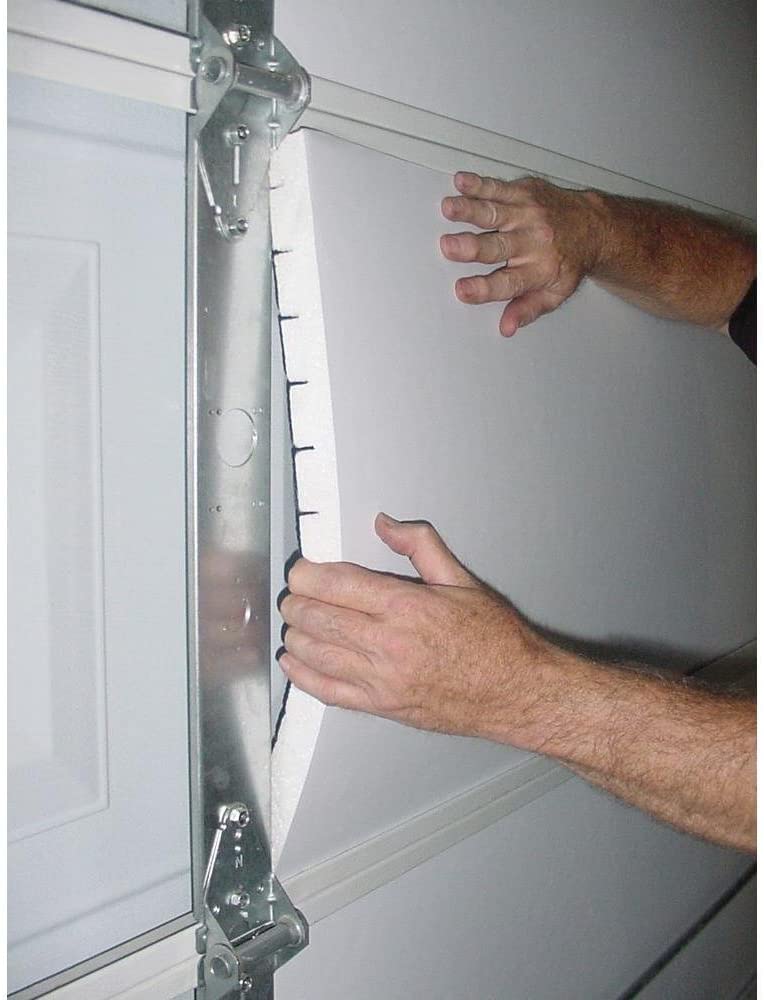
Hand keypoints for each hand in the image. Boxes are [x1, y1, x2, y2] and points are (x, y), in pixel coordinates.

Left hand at [279, 513, 552, 745]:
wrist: (516, 691)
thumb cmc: (493, 639)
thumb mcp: (461, 580)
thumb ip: (420, 545)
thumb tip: (385, 523)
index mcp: (406, 606)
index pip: (337, 584)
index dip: (308, 574)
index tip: (301, 569)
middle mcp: (388, 644)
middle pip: (319, 618)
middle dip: (297, 602)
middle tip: (294, 594)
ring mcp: (382, 679)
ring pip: (316, 653)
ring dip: (296, 634)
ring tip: (295, 621)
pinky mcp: (381, 706)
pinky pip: (328, 691)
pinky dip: (303, 674)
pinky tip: (293, 661)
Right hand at [440, 172, 605, 335]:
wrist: (595, 227)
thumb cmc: (570, 261)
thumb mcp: (556, 293)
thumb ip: (528, 309)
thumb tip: (507, 327)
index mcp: (538, 270)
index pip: (508, 283)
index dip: (484, 288)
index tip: (463, 290)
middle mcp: (533, 241)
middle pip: (497, 246)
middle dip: (471, 247)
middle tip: (449, 247)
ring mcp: (528, 214)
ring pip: (494, 213)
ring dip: (470, 209)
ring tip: (449, 208)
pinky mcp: (525, 193)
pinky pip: (498, 188)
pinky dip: (479, 184)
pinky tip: (461, 181)